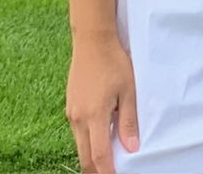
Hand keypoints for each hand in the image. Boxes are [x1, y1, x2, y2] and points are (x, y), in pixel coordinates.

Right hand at [66, 28, 139, 173]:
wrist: (92, 41)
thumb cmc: (114, 63)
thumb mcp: (128, 91)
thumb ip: (128, 121)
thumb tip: (131, 148)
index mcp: (94, 116)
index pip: (98, 155)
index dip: (107, 172)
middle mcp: (78, 119)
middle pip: (85, 156)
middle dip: (97, 170)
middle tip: (111, 173)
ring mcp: (71, 113)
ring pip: (79, 146)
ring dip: (92, 157)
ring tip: (108, 161)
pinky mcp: (70, 108)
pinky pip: (77, 133)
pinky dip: (87, 143)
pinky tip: (100, 140)